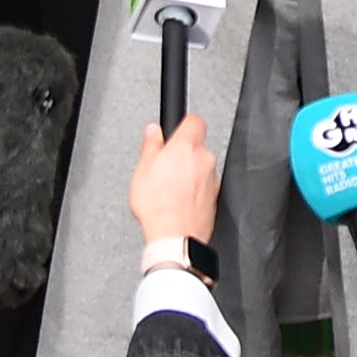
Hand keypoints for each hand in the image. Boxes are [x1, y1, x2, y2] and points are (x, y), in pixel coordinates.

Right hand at [127, 112, 218, 247]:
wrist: (174, 236)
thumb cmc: (159, 205)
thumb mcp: (143, 168)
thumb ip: (151, 144)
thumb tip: (153, 132)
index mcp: (188, 146)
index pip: (194, 120)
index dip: (183, 124)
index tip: (175, 131)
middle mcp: (205, 160)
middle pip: (196, 147)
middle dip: (183, 154)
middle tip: (164, 166)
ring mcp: (212, 180)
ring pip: (200, 169)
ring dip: (188, 174)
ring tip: (168, 188)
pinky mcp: (214, 199)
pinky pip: (203, 188)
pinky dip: (193, 191)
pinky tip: (177, 201)